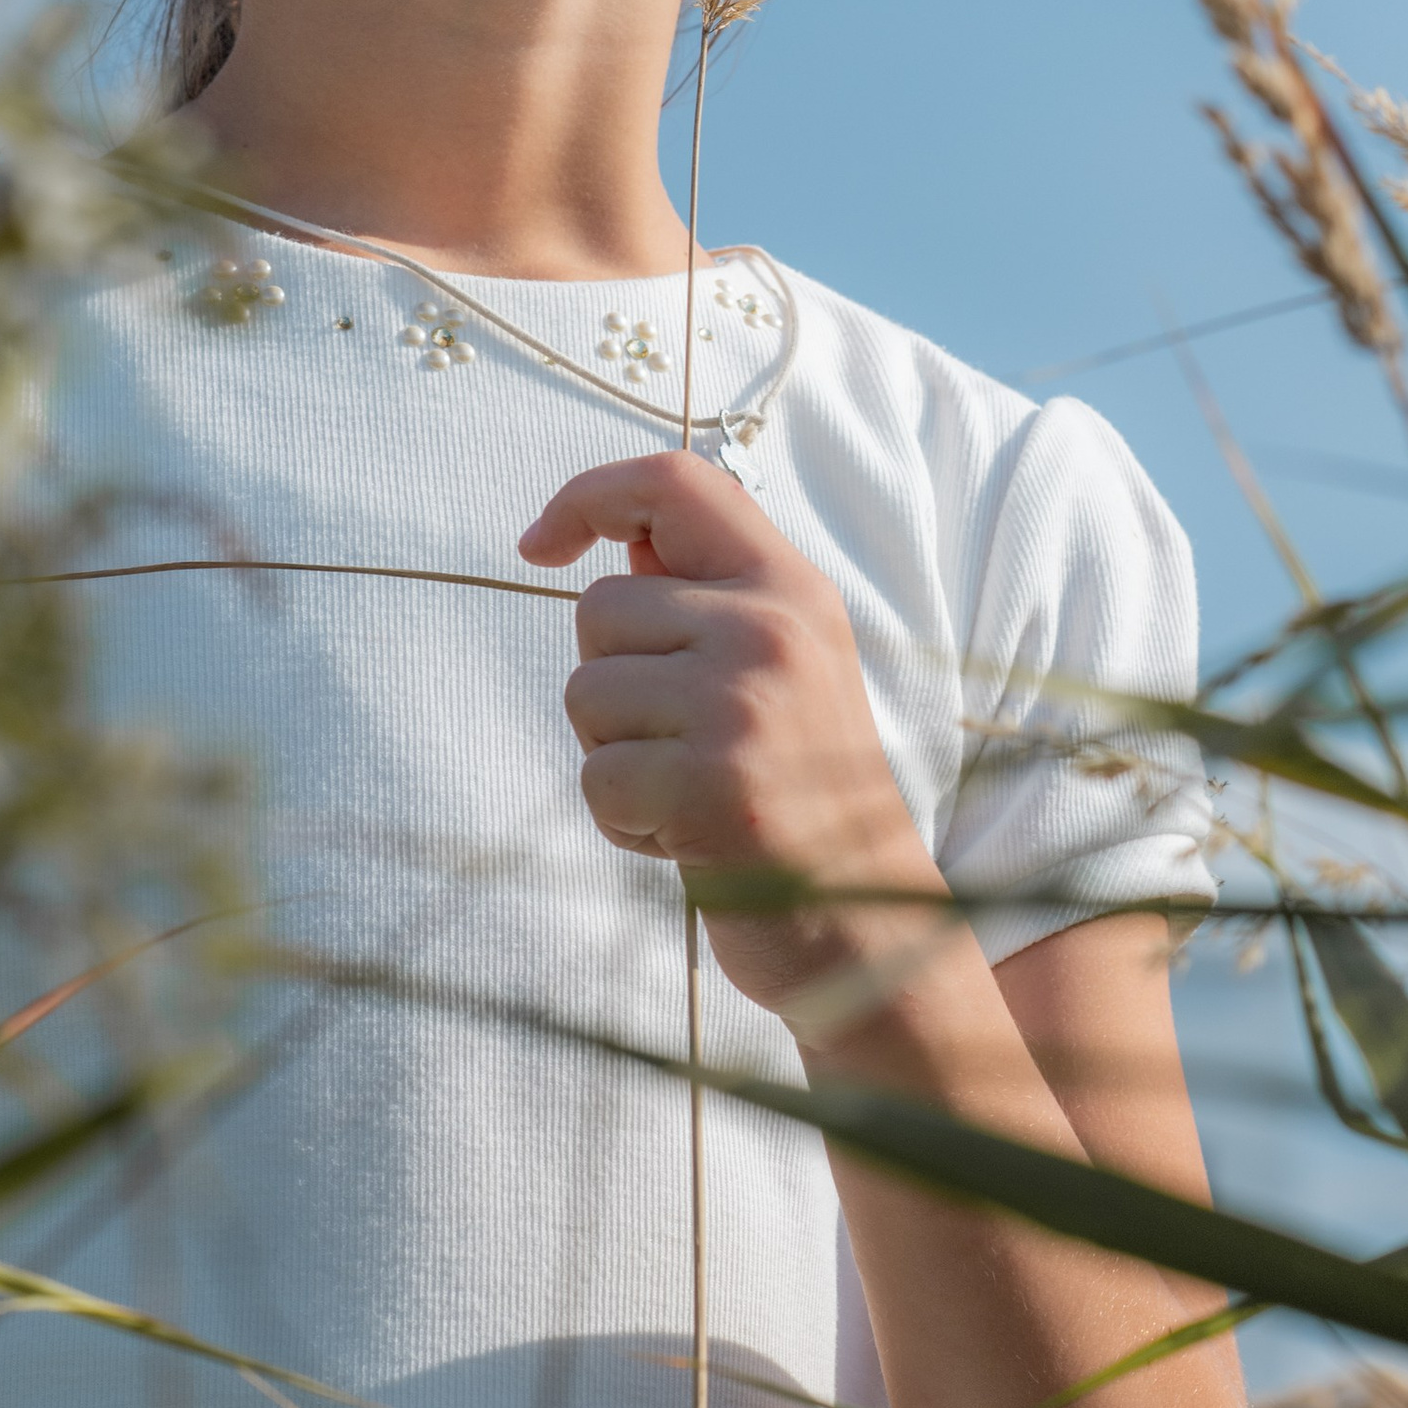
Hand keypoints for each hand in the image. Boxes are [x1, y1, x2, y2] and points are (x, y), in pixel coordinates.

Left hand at [516, 450, 945, 1021]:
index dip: (589, 495)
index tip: (538, 545)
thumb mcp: (782, 669)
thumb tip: (623, 539)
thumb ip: (708, 598)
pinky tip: (688, 838)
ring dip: (615, 757)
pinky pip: (595, 777)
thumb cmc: (803, 793)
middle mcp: (771, 629)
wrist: (868, 926)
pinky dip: (622, 820)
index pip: (675, 481)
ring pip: (586, 693)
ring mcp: (742, 705)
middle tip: (684, 744)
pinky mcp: (709, 785)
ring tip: (691, 792)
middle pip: (600, 608)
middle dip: (611, 683)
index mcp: (792, 587)